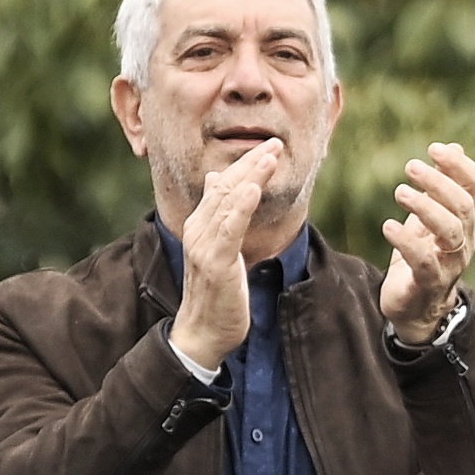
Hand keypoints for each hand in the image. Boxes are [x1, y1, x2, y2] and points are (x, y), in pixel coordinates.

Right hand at [169, 137, 279, 368]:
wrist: (203, 331)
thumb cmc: (216, 292)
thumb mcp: (219, 248)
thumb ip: (220, 216)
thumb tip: (216, 181)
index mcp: (201, 224)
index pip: (224, 185)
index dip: (246, 164)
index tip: (269, 147)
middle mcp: (198, 228)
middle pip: (226, 186)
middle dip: (252, 162)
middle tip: (276, 143)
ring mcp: (204, 244)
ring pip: (228, 201)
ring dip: (250, 175)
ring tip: (270, 155)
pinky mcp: (214, 261)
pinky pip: (228, 229)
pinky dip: (240, 206)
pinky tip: (252, 188)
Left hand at [381, 142, 474, 342]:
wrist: (416, 307)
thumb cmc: (424, 255)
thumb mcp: (432, 217)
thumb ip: (443, 185)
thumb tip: (454, 147)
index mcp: (469, 222)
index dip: (459, 166)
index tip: (434, 149)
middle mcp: (465, 241)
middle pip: (463, 206)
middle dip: (438, 182)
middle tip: (410, 167)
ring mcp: (451, 264)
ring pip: (449, 231)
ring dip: (425, 207)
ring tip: (401, 191)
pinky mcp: (429, 283)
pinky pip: (424, 261)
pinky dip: (406, 241)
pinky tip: (389, 226)